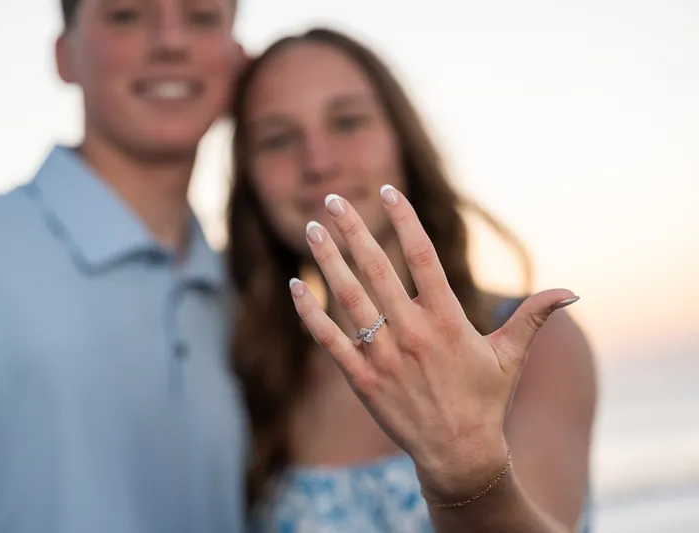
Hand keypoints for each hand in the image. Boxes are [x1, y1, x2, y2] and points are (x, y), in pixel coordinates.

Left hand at [289, 186, 578, 500]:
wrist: (458, 454)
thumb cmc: (484, 399)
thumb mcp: (510, 355)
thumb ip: (533, 316)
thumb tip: (572, 291)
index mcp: (447, 320)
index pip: (422, 257)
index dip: (404, 221)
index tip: (387, 191)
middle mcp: (412, 333)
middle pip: (377, 269)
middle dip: (354, 230)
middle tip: (334, 200)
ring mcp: (384, 356)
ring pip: (349, 299)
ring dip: (327, 261)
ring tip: (310, 229)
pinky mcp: (362, 379)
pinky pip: (329, 341)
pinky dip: (311, 314)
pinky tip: (296, 287)